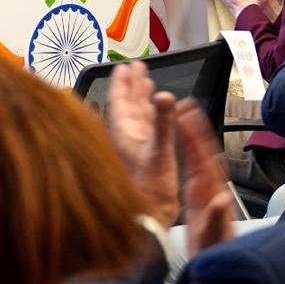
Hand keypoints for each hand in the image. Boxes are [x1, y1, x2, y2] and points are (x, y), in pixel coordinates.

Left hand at [108, 62, 178, 225]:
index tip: (125, 65)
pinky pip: (147, 128)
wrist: (150, 218)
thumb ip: (162, 123)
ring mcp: (135, 147)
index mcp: (124, 134)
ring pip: (137, 115)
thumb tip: (165, 95)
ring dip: (142, 98)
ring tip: (147, 83)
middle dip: (133, 84)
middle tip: (138, 67)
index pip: (120, 100)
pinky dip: (152, 115)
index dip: (123, 81)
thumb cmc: (150, 190)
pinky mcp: (146, 156)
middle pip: (127, 104)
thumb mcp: (159, 153)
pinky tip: (158, 111)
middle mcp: (126, 138)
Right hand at [176, 98, 233, 255]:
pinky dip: (188, 154)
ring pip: (199, 159)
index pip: (203, 158)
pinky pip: (193, 170)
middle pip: (203, 152)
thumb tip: (220, 199)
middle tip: (185, 105)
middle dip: (194, 129)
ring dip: (192, 138)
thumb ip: (215, 218)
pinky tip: (183, 147)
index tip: (187, 116)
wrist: (217, 270)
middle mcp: (211, 189)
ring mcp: (206, 193)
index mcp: (211, 194)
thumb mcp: (212, 238)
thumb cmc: (214, 255)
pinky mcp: (199, 200)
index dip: (195, 136)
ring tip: (183, 117)